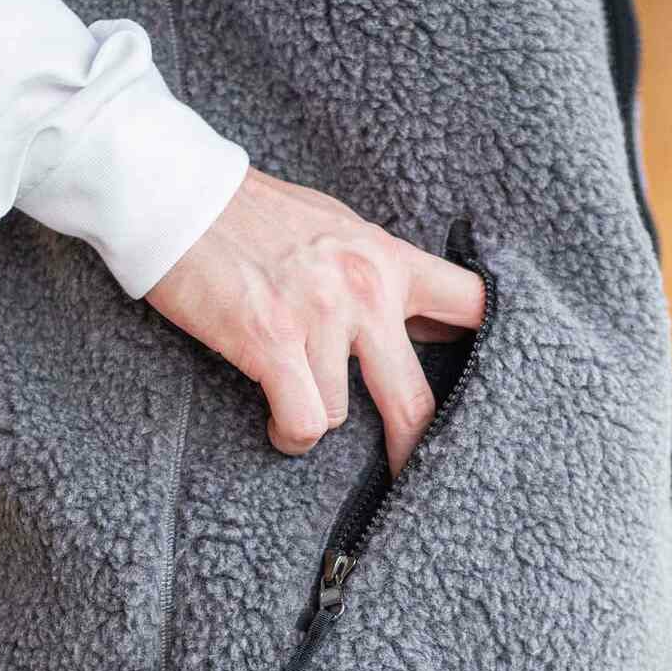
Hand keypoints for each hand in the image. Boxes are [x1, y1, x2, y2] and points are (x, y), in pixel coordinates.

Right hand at [144, 166, 486, 479]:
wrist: (178, 196)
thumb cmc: (252, 213)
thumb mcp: (337, 226)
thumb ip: (381, 271)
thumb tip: (425, 316)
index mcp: (387, 259)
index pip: (472, 304)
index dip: (492, 349)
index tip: (493, 388)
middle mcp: (363, 291)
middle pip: (416, 398)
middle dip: (414, 446)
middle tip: (414, 474)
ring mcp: (319, 318)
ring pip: (338, 414)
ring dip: (313, 415)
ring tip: (290, 395)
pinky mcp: (271, 342)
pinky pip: (303, 421)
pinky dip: (290, 434)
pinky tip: (279, 425)